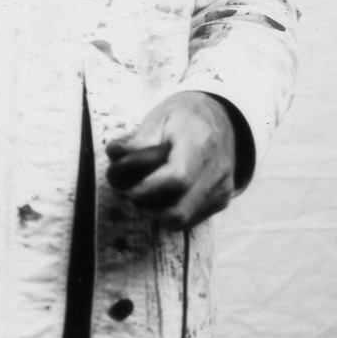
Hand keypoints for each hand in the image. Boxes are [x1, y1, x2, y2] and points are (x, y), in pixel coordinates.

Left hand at [105, 93, 237, 230]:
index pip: (177, 178)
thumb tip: (114, 156)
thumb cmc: (185, 117)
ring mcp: (222, 189)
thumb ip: (138, 141)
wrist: (221, 118)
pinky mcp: (221, 201)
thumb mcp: (160, 117)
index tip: (128, 185)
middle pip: (178, 211)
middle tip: (129, 191)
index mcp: (201, 141)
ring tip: (142, 192)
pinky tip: (159, 194)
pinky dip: (167, 212)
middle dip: (146, 206)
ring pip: (181, 221)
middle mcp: (217, 169)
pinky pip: (189, 220)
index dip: (146, 189)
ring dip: (154, 212)